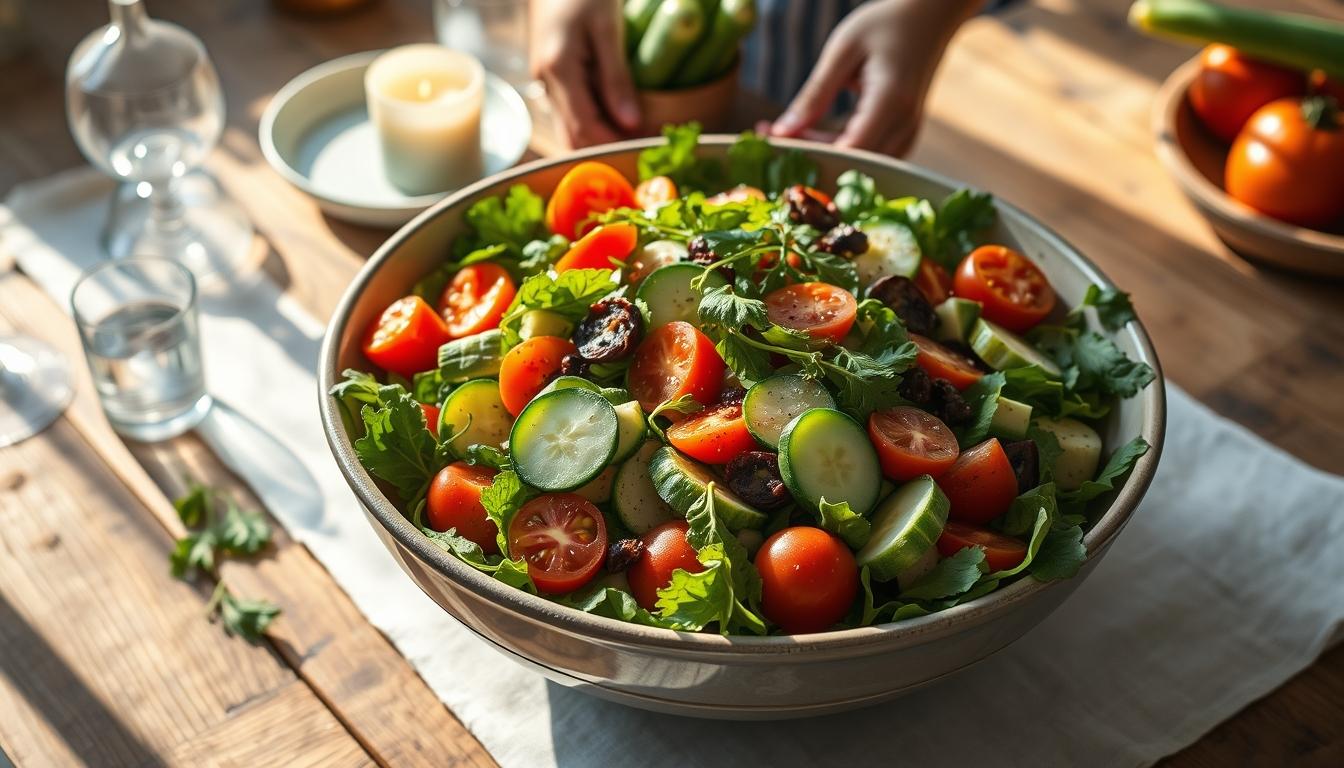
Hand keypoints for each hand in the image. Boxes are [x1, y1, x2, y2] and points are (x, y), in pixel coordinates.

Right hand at [530, 0, 640, 148]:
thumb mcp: (608, 29)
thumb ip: (617, 79)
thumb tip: (630, 124)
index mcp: (558, 70)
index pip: (585, 127)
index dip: (615, 144)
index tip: (645, 148)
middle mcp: (545, 81)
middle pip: (573, 136)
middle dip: (606, 148)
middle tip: (641, 148)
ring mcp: (544, 81)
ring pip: (568, 128)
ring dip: (598, 139)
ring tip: (633, 136)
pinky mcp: (550, 77)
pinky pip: (569, 112)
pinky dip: (592, 124)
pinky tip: (616, 119)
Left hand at [768, 0, 979, 155]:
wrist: (930, 17)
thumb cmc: (886, 24)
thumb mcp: (843, 51)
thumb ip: (814, 94)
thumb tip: (782, 131)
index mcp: (890, 101)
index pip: (848, 149)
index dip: (810, 154)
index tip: (774, 143)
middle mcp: (904, 125)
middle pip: (852, 163)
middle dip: (810, 155)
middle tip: (772, 138)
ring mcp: (908, 133)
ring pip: (860, 164)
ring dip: (823, 154)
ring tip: (790, 133)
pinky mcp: (905, 134)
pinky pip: (869, 156)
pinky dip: (839, 150)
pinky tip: (814, 135)